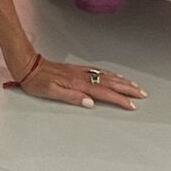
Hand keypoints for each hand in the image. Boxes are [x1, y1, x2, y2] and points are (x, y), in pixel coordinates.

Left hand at [13, 54, 144, 110]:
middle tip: (142, 94)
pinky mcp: (77, 69)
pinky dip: (111, 74)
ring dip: (122, 81)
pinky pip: (99, 71)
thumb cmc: (37, 82)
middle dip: (127, 89)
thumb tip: (89, 103)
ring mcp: (81, 71)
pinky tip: (115, 75)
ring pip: (107, 75)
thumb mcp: (51, 93)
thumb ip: (71, 97)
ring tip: (134, 86)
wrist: (29, 65)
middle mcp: (82, 76)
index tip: (131, 105)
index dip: (119, 99)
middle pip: (110, 82)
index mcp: (77, 84)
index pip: (104, 93)